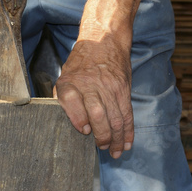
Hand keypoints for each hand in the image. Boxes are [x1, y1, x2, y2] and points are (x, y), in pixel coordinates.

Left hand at [54, 37, 133, 158]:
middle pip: (98, 114)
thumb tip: (65, 121)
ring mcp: (109, 86)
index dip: (78, 120)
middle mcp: (90, 84)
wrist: (104, 39)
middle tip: (102, 147)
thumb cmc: (82, 60)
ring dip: (117, 138)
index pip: (71, 103)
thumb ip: (63, 96)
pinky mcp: (123, 88)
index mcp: (70, 81)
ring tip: (115, 151)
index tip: (85, 131)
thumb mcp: (66, 73)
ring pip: (115, 117)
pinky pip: (127, 113)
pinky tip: (127, 142)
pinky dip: (128, 130)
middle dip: (102, 136)